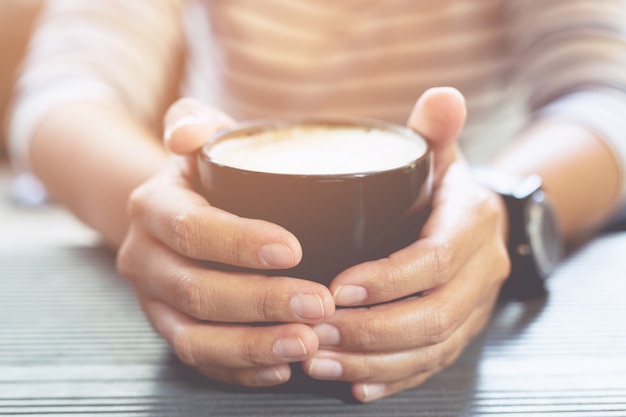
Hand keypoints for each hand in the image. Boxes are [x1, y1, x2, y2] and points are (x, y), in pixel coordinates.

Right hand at [116, 98, 334, 386]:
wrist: (171, 212)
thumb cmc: (202, 174)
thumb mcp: (198, 138)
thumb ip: (194, 122)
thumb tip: (186, 132)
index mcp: (153, 208)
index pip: (192, 229)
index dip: (239, 243)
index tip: (294, 250)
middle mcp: (145, 259)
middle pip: (197, 291)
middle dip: (262, 302)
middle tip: (321, 304)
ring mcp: (154, 303)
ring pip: (195, 338)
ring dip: (254, 345)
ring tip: (308, 344)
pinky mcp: (170, 331)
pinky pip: (200, 361)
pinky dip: (241, 369)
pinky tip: (281, 367)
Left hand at [301, 87, 510, 401]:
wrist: (474, 221)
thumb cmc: (442, 186)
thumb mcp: (441, 154)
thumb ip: (437, 130)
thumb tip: (443, 96)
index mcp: (472, 224)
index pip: (433, 259)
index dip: (388, 279)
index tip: (337, 288)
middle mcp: (481, 272)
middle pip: (432, 315)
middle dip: (371, 329)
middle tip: (314, 330)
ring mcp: (473, 308)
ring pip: (429, 348)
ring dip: (373, 360)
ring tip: (318, 358)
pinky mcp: (458, 333)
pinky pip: (430, 366)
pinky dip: (392, 380)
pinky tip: (353, 385)